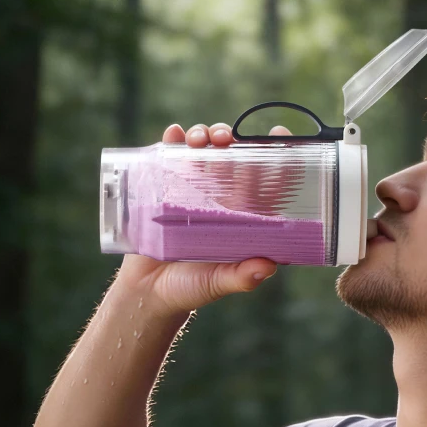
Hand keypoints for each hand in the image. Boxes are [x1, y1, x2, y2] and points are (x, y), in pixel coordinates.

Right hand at [115, 121, 291, 317]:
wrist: (147, 292)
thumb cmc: (191, 288)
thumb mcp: (219, 282)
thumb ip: (242, 277)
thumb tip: (269, 267)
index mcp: (240, 216)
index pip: (263, 180)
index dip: (274, 155)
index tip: (278, 133)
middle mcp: (219, 198)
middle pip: (231, 157)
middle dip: (232, 138)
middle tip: (227, 138)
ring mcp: (190, 191)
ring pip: (202, 152)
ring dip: (203, 136)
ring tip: (199, 139)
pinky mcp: (162, 189)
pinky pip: (168, 158)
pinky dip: (171, 140)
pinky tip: (174, 134)